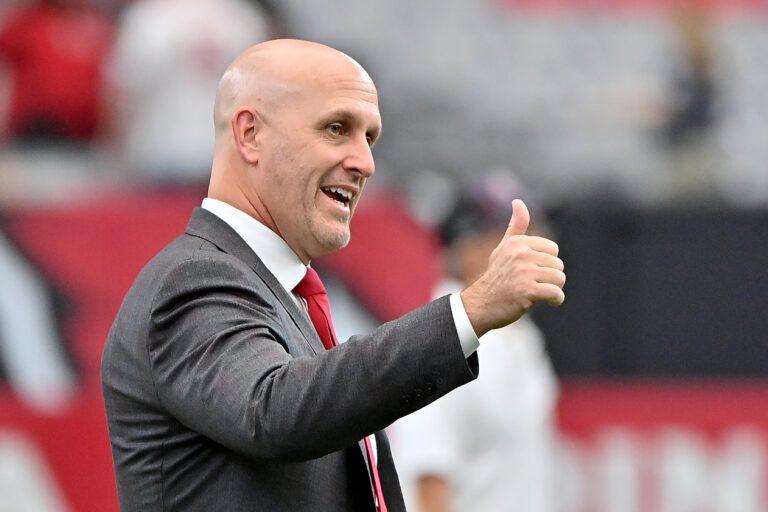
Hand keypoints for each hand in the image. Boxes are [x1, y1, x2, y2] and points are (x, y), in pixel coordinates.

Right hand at [459, 199, 564, 336]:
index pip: (553, 250)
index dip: (545, 263)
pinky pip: (556, 294)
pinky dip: (554, 301)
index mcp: (518, 243)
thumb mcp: (504, 248)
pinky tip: (543, 302)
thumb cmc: (496, 277)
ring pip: (559, 279)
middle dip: (549, 278)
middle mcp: (521, 254)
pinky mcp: (527, 291)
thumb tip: (518, 201)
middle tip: (530, 284)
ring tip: (535, 293)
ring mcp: (524, 273)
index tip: (529, 271)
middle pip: (558, 265)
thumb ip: (516, 226)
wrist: (481, 305)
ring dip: (552, 289)